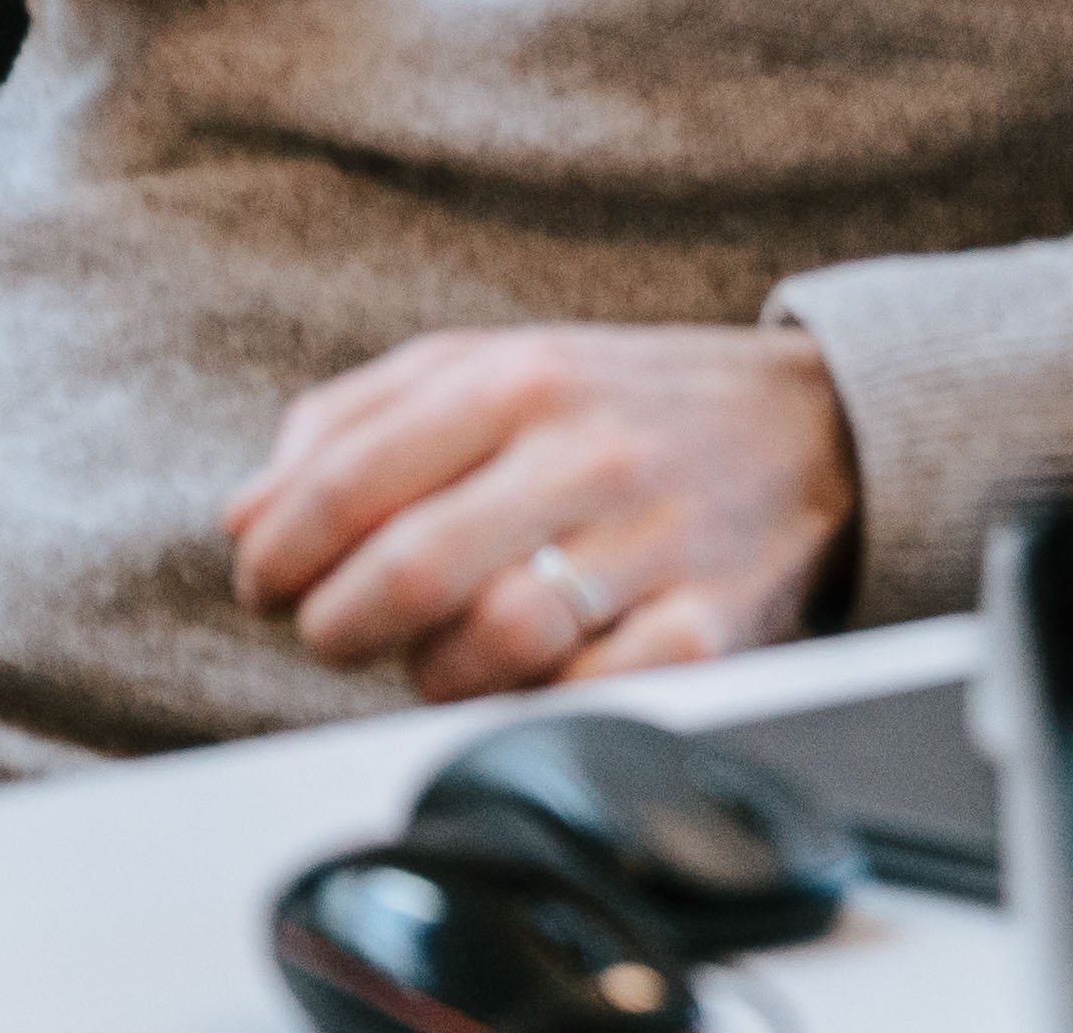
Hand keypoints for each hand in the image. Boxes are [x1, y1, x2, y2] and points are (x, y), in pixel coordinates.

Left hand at [226, 323, 858, 701]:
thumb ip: (358, 421)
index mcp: (524, 377)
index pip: (348, 480)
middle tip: (331, 630)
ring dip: (430, 674)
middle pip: (405, 572)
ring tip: (437, 652)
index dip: (278, 552)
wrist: (826, 427)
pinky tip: (529, 677)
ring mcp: (657, 541)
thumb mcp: (496, 366)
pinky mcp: (714, 627)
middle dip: (334, 625)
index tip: (266, 582)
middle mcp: (590, 451)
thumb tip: (246, 515)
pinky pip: (584, 699)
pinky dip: (533, 705)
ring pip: (488, 648)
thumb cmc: (627, 405)